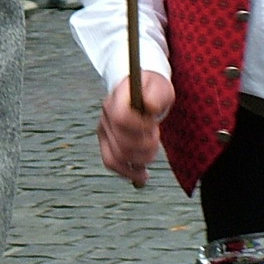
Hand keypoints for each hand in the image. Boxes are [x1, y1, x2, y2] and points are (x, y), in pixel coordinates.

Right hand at [98, 72, 174, 187]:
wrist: (141, 91)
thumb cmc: (153, 89)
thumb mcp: (159, 87)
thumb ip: (155, 96)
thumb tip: (149, 108)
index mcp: (117, 98)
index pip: (121, 119)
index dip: (140, 127)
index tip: (153, 124)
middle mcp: (106, 115)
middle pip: (121, 143)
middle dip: (145, 147)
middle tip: (156, 139)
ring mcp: (104, 129)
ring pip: (116, 157)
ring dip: (140, 160)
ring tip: (151, 154)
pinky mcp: (106, 142)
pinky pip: (111, 163)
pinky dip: (127, 173)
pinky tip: (141, 177)